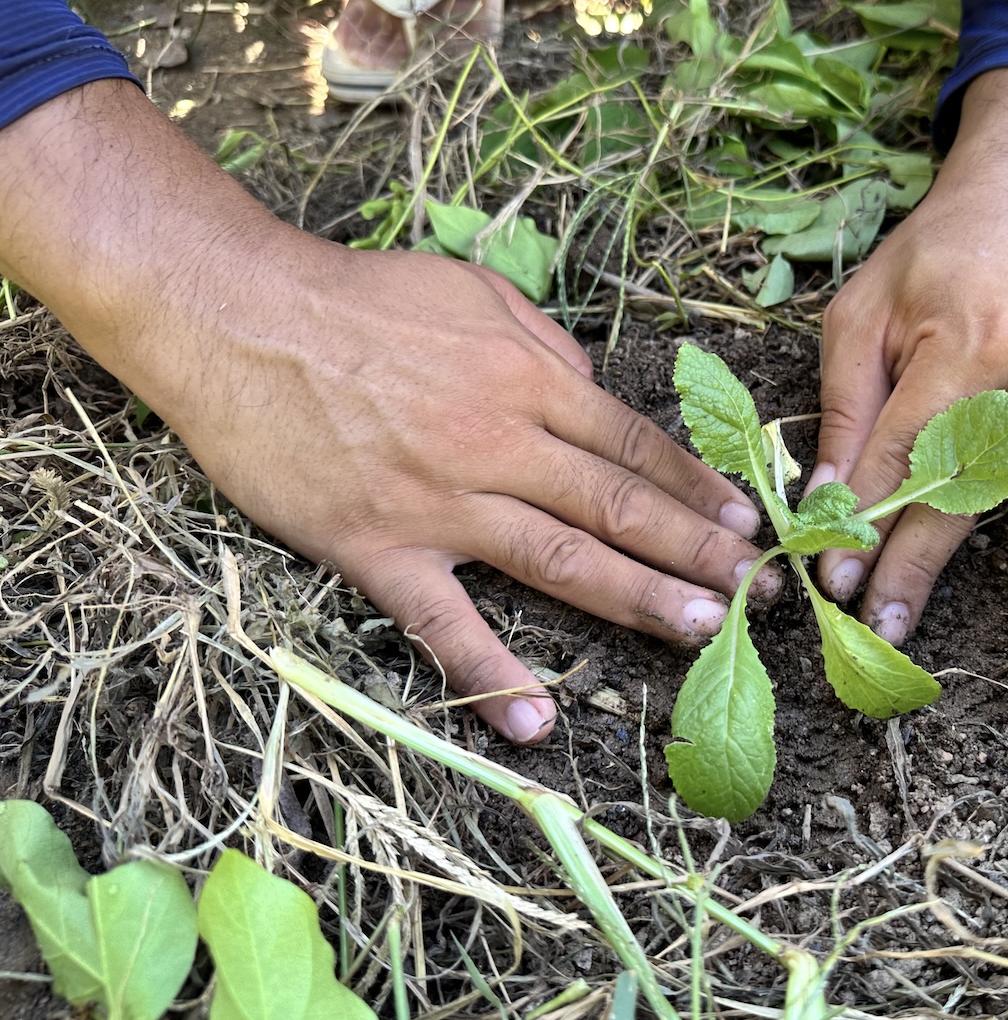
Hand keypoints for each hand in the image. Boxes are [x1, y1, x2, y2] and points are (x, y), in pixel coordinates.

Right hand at [0, 81, 772, 742]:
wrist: (238, 314)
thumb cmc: (358, 297)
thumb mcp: (473, 293)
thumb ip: (546, 346)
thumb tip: (594, 391)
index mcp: (527, 380)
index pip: (633, 445)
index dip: (695, 490)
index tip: (744, 524)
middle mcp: (499, 445)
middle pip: (617, 507)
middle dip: (695, 552)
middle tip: (757, 591)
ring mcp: (441, 504)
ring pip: (559, 561)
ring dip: (637, 600)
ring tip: (702, 631)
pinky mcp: (378, 548)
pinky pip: (443, 623)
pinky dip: (489, 676)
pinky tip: (535, 726)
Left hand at [812, 69, 1007, 665]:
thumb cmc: (934, 254)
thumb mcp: (864, 311)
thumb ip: (849, 406)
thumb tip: (828, 500)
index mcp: (966, 341)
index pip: (908, 453)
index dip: (867, 520)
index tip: (836, 581)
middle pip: (978, 488)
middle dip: (928, 565)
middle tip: (892, 635)